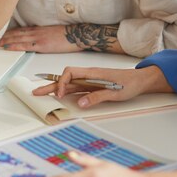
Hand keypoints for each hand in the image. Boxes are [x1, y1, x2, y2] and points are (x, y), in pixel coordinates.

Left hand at [0, 25, 76, 52]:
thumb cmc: (66, 34)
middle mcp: (35, 32)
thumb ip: (41, 34)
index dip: (7, 32)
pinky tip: (6, 46)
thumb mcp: (51, 32)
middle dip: (2, 36)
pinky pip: (25, 45)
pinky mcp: (42, 44)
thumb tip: (33, 38)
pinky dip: (14, 45)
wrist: (76, 34)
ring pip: (17, 38)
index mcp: (38, 29)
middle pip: (15, 33)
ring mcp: (38, 37)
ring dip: (4, 40)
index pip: (19, 30)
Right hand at [32, 65, 168, 107]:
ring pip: (69, 83)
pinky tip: (60, 96)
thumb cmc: (130, 83)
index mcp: (93, 73)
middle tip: (35, 92)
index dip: (62, 83)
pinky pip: (76, 88)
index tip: (61, 95)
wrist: (140, 80)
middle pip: (66, 78)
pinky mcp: (93, 86)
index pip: (70, 73)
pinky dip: (66, 91)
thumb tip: (80, 103)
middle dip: (50, 85)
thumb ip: (97, 97)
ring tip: (42, 94)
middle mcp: (89, 75)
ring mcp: (90, 80)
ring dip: (56, 88)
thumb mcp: (115, 92)